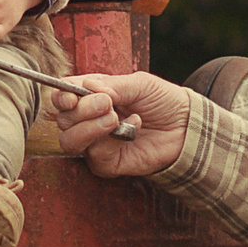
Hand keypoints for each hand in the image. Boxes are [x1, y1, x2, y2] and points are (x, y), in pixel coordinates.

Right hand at [52, 69, 190, 177]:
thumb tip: (86, 87)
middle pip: (62, 119)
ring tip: (114, 118)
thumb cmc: (163, 101)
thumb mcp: (140, 84)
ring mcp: (96, 143)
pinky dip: (110, 141)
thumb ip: (112, 85)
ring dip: (89, 128)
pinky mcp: (107, 163)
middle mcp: (89, 119)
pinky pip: (94, 156)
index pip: (62, 97)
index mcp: (92, 96)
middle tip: (107, 103)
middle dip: (82, 110)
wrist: (186, 126)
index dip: (61, 96)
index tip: (72, 97)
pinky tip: (133, 128)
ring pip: (69, 141)